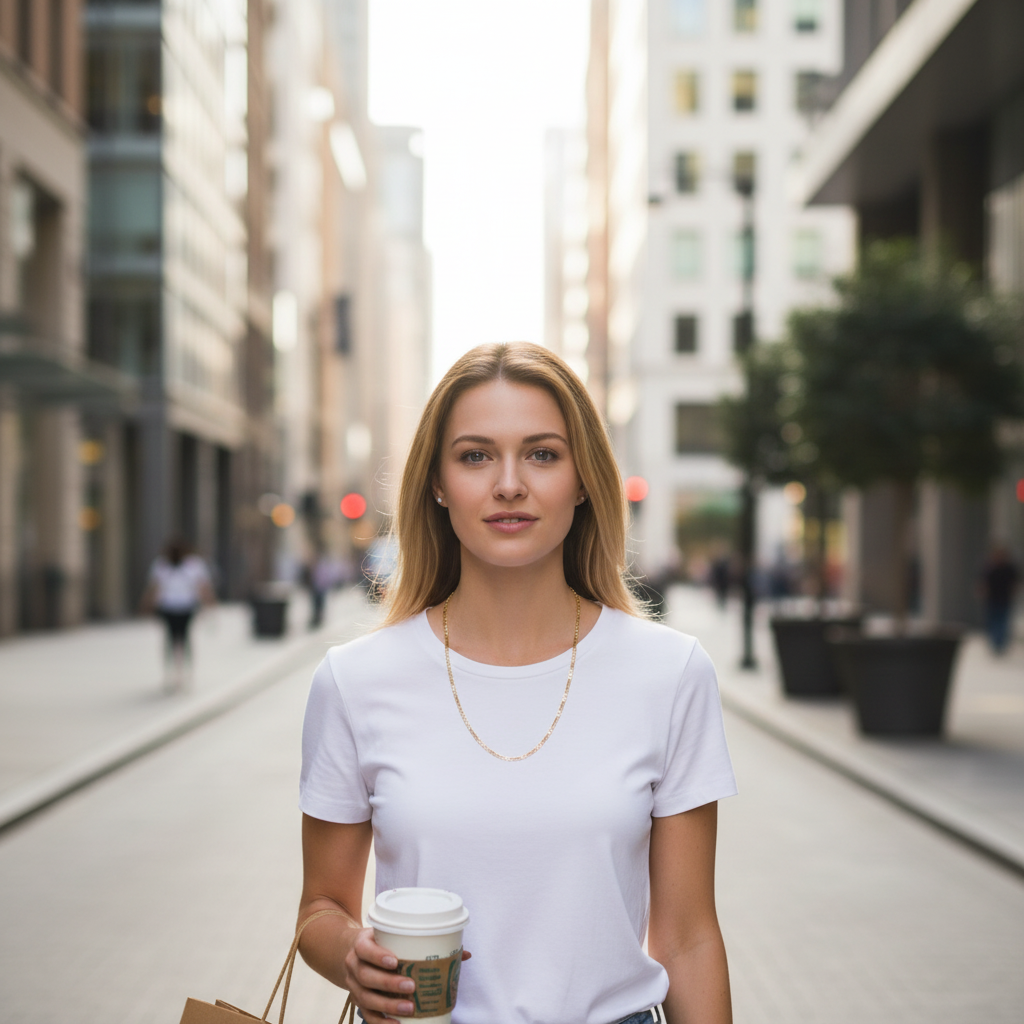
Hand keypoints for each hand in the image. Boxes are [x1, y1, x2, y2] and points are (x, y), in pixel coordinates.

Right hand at [344, 928, 470, 1023]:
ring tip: (409, 1008)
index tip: (395, 961)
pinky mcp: (358, 1002)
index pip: (365, 948)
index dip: (378, 956)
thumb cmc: (382, 943)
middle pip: (366, 976)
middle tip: (411, 986)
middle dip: (388, 983)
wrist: (355, 954)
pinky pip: (367, 1015)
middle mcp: (353, 965)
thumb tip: (464, 953)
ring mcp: (353, 986)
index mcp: (361, 944)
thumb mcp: (393, 936)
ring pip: (366, 998)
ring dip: (387, 1005)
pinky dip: (381, 1022)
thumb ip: (423, 942)